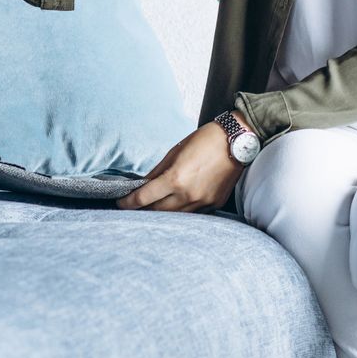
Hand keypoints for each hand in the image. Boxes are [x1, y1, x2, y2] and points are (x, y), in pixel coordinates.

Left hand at [115, 121, 245, 213]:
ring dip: (160, 212)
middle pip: (156, 211)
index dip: (128, 202)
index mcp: (175, 179)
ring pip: (174, 216)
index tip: (120, 202)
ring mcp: (202, 202)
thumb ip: (156, 172)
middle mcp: (188, 195)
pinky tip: (175, 204)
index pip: (143, 198)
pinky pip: (191, 214)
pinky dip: (180, 211)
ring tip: (152, 207)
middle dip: (142, 209)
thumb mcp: (174, 152)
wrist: (236, 142)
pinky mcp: (213, 205)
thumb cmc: (203, 141)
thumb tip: (142, 185)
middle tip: (134, 206)